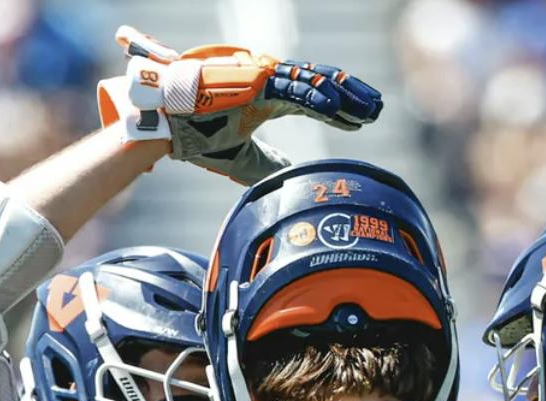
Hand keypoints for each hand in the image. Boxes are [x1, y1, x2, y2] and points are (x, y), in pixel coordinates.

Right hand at [96, 24, 382, 183]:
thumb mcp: (242, 158)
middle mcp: (269, 83)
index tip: (362, 120)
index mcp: (267, 98)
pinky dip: (315, 97)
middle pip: (320, 86)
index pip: (312, 100)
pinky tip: (337, 106)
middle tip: (378, 108)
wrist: (167, 127)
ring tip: (369, 108)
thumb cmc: (198, 137)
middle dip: (351, 97)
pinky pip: (291, 88)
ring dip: (343, 96)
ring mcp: (263, 78)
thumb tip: (290, 176)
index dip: (338, 109)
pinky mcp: (255, 81)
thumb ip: (268, 164)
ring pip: (312, 83)